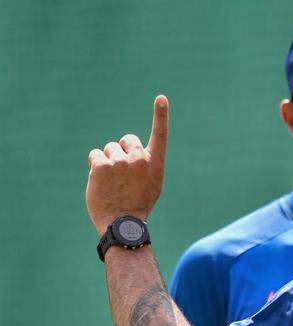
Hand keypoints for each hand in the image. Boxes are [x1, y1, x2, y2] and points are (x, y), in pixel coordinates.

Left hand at [86, 95, 168, 235]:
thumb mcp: (152, 183)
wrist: (123, 223)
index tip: (161, 98)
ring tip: (111, 182)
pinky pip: (95, 155)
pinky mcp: (101, 166)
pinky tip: (100, 182)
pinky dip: (95, 166)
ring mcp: (120, 161)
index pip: (160, 134)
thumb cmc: (138, 205)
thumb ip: (146, 164)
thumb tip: (131, 151)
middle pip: (126, 140)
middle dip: (121, 151)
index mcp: (155, 163)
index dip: (161, 115)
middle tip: (121, 173)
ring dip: (107, 161)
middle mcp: (139, 159)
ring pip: (108, 149)